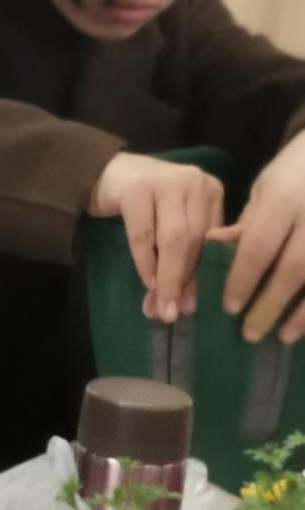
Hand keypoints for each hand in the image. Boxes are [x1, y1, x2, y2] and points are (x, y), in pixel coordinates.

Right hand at [88, 153, 224, 323]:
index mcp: (211, 191)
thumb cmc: (145, 202)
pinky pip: (144, 236)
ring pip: (174, 240)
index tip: (193, 307)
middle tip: (173, 312)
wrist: (104, 172)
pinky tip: (147, 282)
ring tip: (160, 305)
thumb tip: (184, 305)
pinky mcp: (137, 189)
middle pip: (196, 241)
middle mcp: (194, 182)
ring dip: (168, 277)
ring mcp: (166, 182)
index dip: (205, 276)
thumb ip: (184, 254)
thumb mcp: (173, 221)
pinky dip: (146, 263)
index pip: (213, 239)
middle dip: (185, 281)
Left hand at [211, 133, 304, 343]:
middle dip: (270, 303)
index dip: (243, 278)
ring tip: (283, 336)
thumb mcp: (266, 189)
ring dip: (302, 313)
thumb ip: (246, 222)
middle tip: (249, 333)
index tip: (228, 307)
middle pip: (293, 268)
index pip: (258, 246)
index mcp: (285, 200)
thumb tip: (213, 248)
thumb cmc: (294, 173)